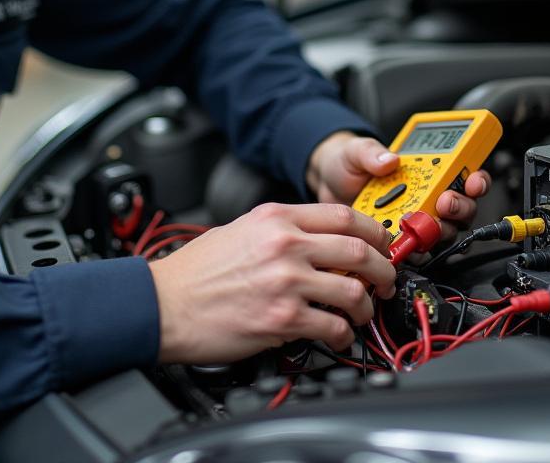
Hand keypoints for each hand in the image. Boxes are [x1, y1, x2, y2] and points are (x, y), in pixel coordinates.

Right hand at [148, 202, 396, 363]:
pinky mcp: (282, 319)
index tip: (381, 242)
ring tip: (363, 312)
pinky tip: (339, 335)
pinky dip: (344, 335)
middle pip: (357, 249)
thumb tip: (315, 239)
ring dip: (366, 305)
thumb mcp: (240, 229)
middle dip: (382, 267)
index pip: (343, 214)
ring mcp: (285, 281)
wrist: (163, 304)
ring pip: (352, 290)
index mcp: (275, 218)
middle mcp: (285, 244)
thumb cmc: (194, 271)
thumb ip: (280, 229)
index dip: (373, 230)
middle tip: (385, 278)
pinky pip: (332, 327)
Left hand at [306, 131, 492, 242]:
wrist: (326, 185)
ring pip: (441, 234)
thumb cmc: (348, 164)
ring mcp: (414, 221)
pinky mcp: (398, 242)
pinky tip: (398, 243)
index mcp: (426, 171)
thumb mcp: (358, 151)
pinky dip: (410, 251)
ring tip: (417, 224)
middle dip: (458, 208)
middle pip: (460, 211)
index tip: (472, 180)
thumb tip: (388, 158)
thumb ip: (372, 153)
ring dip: (436, 231)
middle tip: (443, 202)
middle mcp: (426, 198)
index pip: (464, 176)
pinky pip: (414, 252)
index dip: (476, 180)